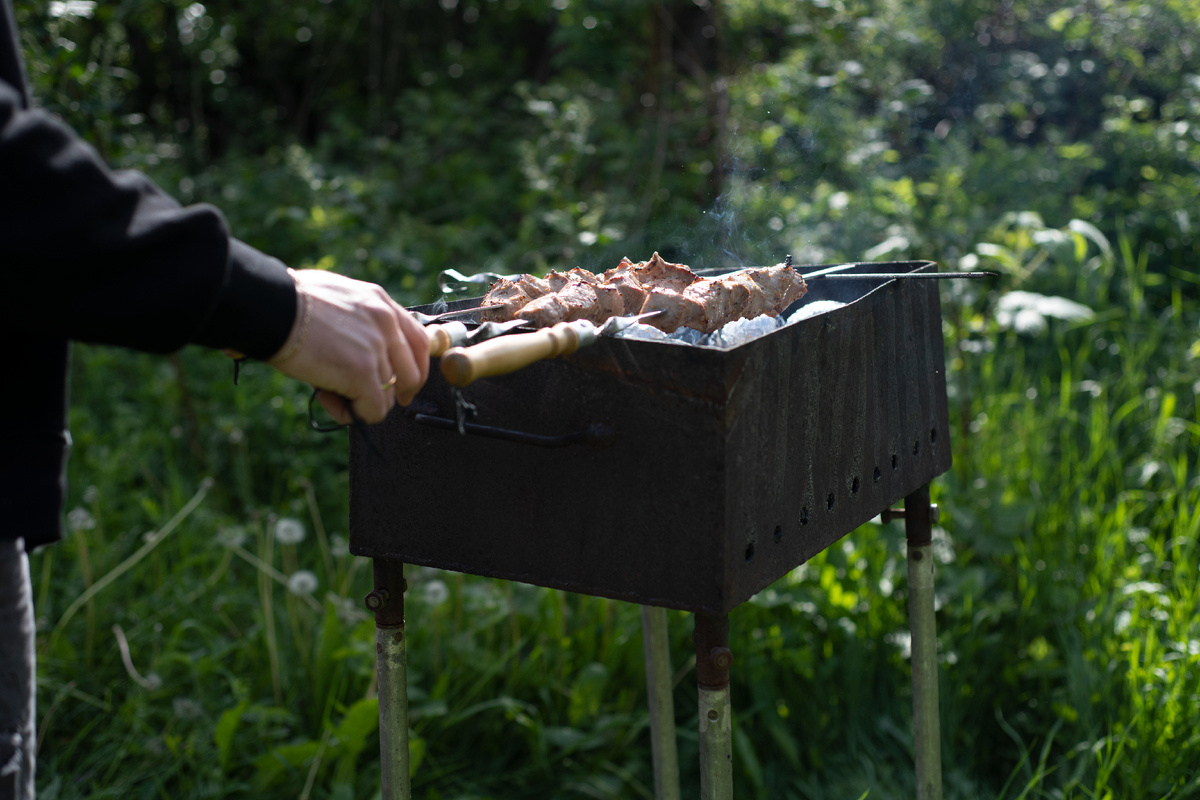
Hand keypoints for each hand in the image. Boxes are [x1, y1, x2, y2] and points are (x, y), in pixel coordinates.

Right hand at [267, 270, 428, 423]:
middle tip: (372, 402)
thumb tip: (366, 356)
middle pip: (412, 373)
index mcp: (380, 302)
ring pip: (388, 395)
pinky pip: (374, 409)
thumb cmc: (289, 303)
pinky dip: (356, 414)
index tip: (402, 385)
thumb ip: (361, 322)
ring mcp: (376, 348)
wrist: (270, 306)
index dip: (413, 369)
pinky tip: (335, 404)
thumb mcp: (338, 299)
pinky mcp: (362, 373)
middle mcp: (386, 323)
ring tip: (331, 394)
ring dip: (362, 402)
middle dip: (395, 393)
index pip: (419, 341)